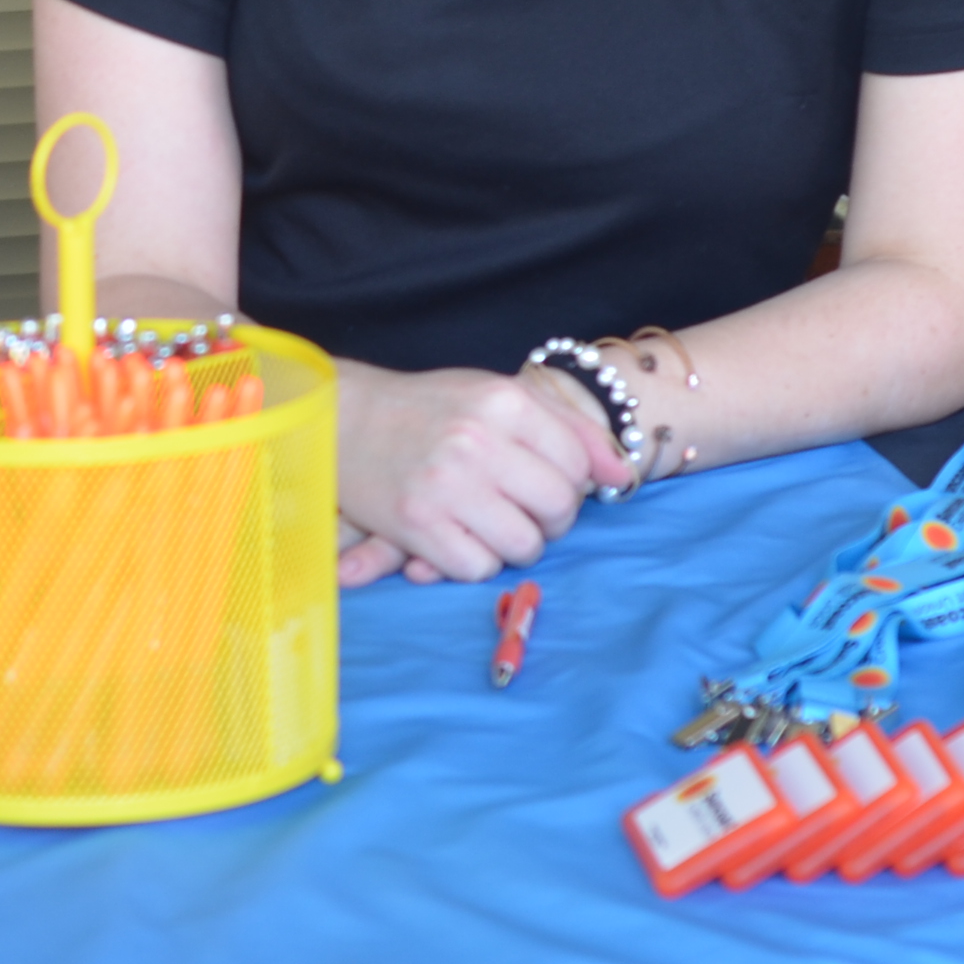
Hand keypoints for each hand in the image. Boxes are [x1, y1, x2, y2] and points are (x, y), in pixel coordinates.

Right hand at [330, 361, 629, 587]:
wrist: (341, 419)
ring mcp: (445, 485)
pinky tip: (456, 536)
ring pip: (524, 545)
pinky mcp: (416, 524)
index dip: (571, 483)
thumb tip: (622, 476)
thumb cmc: (428, 409)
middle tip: (522, 510)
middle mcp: (477, 441)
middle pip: (558, 508)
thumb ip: (567, 428)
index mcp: (503, 402)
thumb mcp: (496, 396)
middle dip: (550, 520)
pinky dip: (474, 562)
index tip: (543, 481)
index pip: (577, 463)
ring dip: (514, 545)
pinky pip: (478, 567)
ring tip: (488, 523)